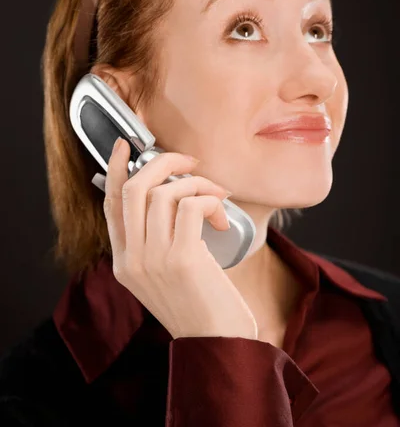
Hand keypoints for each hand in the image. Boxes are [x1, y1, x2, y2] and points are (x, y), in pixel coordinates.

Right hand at [103, 138, 257, 339]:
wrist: (218, 344)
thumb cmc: (199, 305)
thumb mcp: (164, 275)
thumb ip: (156, 241)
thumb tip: (171, 193)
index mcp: (124, 262)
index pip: (111, 205)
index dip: (117, 170)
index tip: (127, 146)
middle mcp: (132, 260)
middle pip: (134, 189)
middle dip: (164, 163)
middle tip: (190, 163)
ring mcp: (154, 259)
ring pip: (165, 193)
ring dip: (198, 184)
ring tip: (217, 197)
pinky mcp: (182, 259)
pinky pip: (191, 205)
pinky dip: (209, 199)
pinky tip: (220, 214)